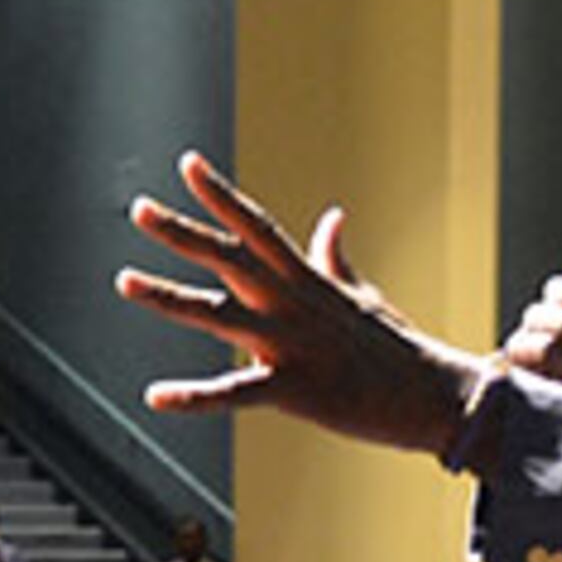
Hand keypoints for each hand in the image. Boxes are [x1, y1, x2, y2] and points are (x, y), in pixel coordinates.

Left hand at [117, 150, 493, 450]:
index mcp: (306, 282)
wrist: (437, 396)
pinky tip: (156, 396)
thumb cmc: (397, 352)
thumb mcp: (363, 297)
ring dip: (168, 298)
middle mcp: (293, 303)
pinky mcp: (295, 388)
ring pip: (218, 314)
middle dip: (182, 232)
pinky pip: (235, 391)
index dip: (220, 195)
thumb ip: (336, 259)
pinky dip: (194, 397)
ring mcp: (292, 344)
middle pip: (228, 258)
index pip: (256, 226)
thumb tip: (333, 217)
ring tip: (124, 282)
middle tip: (139, 208)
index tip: (188, 164)